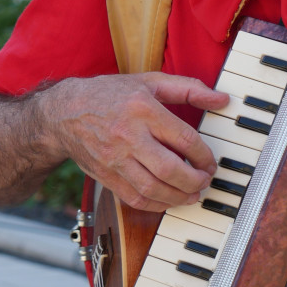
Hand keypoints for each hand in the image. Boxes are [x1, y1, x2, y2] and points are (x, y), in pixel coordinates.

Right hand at [46, 72, 226, 211]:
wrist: (64, 113)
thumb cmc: (110, 94)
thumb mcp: (150, 82)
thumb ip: (189, 88)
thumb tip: (222, 99)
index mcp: (142, 109)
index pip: (183, 138)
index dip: (203, 155)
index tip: (211, 162)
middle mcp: (128, 135)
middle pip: (169, 168)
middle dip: (195, 180)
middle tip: (205, 180)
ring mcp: (115, 158)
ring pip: (153, 188)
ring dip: (179, 197)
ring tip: (194, 194)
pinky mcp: (106, 176)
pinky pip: (135, 198)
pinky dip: (157, 204)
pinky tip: (170, 199)